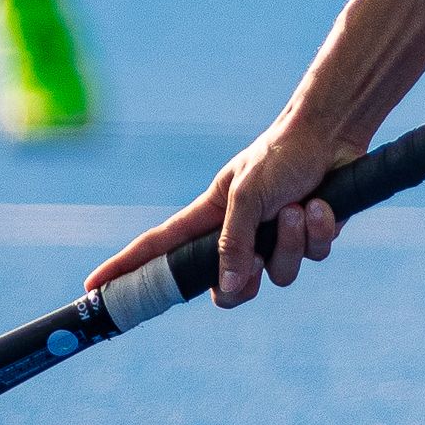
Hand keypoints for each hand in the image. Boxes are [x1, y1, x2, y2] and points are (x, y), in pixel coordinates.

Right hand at [84, 118, 346, 307]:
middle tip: (256, 264)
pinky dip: (318, 232)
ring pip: (280, 275)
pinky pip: (313, 256)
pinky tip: (321, 205)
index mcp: (210, 217)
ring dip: (290, 242)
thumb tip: (228, 288)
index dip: (127, 268)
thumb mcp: (246, 195)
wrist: (331, 134)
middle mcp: (240, 234)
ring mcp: (275, 239)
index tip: (93, 288)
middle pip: (229, 290)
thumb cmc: (280, 153)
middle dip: (245, 283)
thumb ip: (233, 243)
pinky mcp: (309, 238)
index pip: (159, 248)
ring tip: (297, 207)